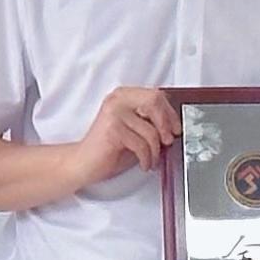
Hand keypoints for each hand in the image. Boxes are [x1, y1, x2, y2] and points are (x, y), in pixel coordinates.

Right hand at [61, 87, 180, 195]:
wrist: (83, 163)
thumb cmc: (110, 148)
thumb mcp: (134, 130)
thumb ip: (149, 121)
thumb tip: (174, 125)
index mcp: (124, 95)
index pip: (156, 95)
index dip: (170, 113)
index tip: (176, 128)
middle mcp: (118, 100)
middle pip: (154, 102)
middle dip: (165, 125)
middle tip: (168, 141)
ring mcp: (114, 113)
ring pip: (150, 130)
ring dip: (155, 150)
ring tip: (151, 159)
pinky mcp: (112, 130)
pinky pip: (142, 144)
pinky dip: (147, 158)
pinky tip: (144, 164)